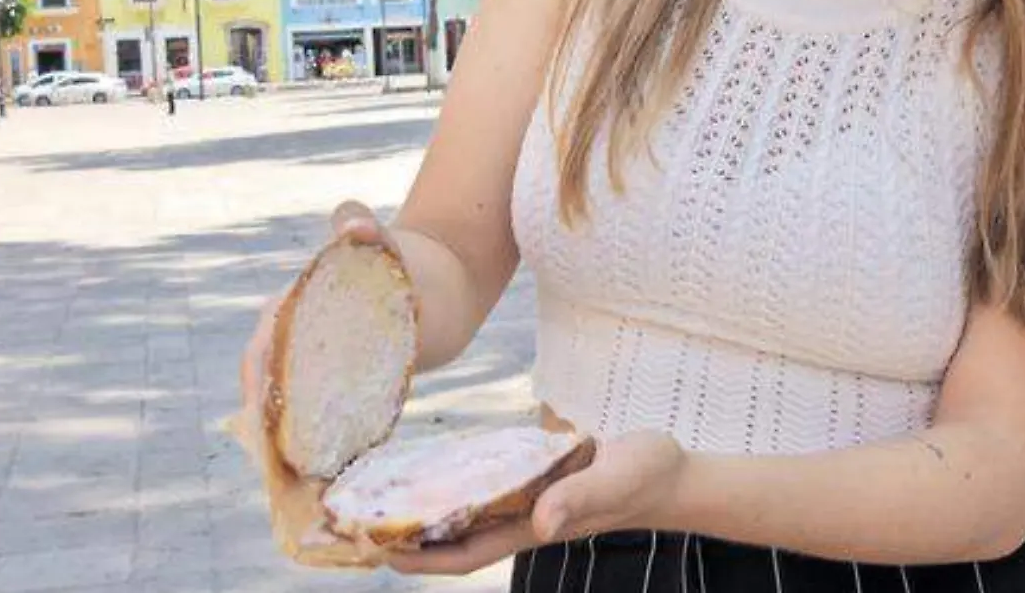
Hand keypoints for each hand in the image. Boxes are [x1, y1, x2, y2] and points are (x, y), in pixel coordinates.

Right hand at [235, 200, 397, 464]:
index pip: (262, 348)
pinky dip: (327, 439)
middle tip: (287, 458)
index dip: (258, 383)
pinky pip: (327, 415)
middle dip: (272, 423)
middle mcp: (299, 339)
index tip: (264, 416)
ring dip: (294, 438)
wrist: (442, 279)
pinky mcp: (346, 386)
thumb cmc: (405, 260)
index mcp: (297, 306)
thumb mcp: (389, 247)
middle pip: (272, 388)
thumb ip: (371, 235)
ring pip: (297, 407)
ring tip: (305, 472)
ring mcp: (321, 365)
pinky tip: (337, 467)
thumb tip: (355, 223)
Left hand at [388, 431, 688, 576]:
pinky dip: (453, 482)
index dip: (422, 558)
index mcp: (533, 525)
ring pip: (464, 513)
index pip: (465, 553)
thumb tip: (542, 524)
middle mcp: (521, 517)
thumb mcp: (614, 481)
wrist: (667, 472)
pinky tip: (431, 467)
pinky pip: (483, 486)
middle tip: (357, 521)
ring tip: (379, 493)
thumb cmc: (642, 477)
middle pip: (453, 538)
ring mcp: (526, 499)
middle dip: (407, 537)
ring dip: (425, 509)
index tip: (378, 552)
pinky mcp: (533, 478)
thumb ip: (579, 498)